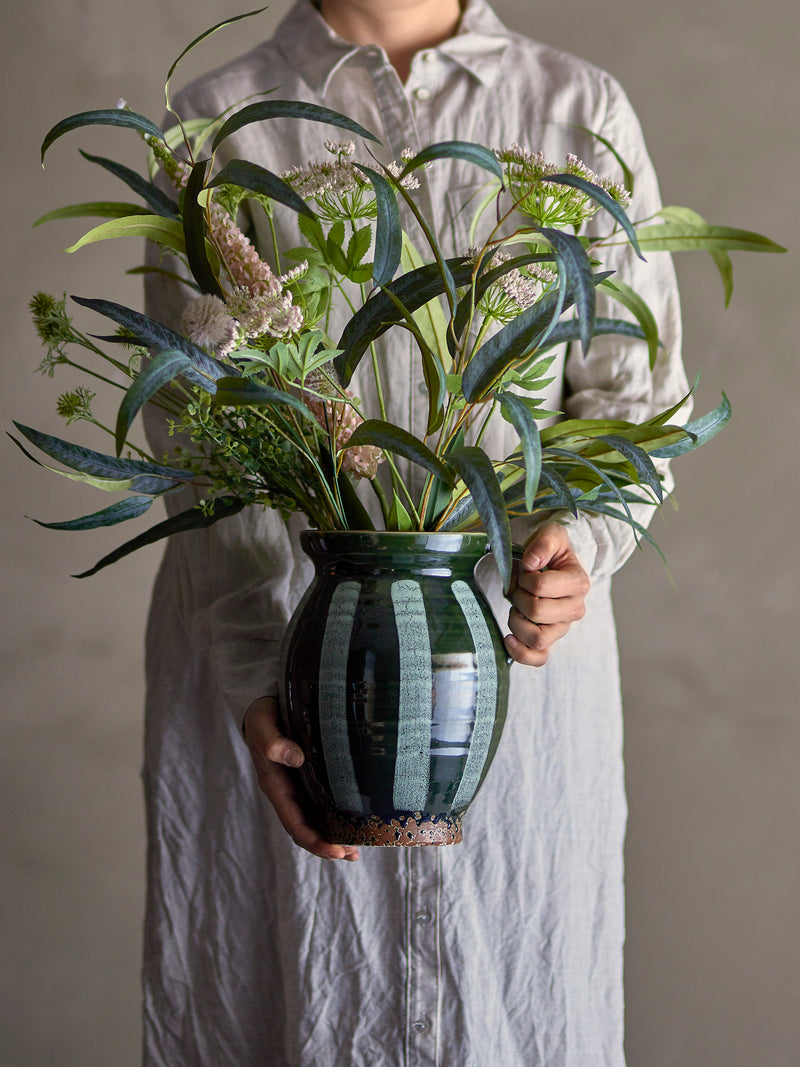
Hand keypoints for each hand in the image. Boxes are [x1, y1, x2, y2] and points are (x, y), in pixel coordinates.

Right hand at [242, 696, 359, 861]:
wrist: (261, 706)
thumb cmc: (262, 716)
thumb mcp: (263, 726)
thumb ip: (274, 742)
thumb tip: (296, 758)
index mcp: (275, 786)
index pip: (295, 824)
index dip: (315, 841)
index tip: (336, 851)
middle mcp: (286, 792)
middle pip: (306, 829)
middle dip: (327, 846)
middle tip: (353, 855)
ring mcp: (296, 787)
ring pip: (314, 820)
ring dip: (332, 837)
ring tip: (356, 850)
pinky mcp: (307, 778)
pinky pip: (320, 804)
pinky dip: (334, 818)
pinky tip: (352, 821)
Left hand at [505, 522, 589, 666]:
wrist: (553, 565)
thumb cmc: (551, 551)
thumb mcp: (551, 534)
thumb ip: (544, 542)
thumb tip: (531, 563)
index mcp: (578, 583)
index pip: (540, 586)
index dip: (525, 577)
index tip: (526, 570)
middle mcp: (575, 609)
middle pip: (537, 612)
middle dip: (519, 597)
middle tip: (519, 588)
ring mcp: (563, 628)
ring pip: (536, 638)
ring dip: (517, 621)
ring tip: (516, 607)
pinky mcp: (550, 642)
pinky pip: (538, 658)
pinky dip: (521, 653)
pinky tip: (509, 638)